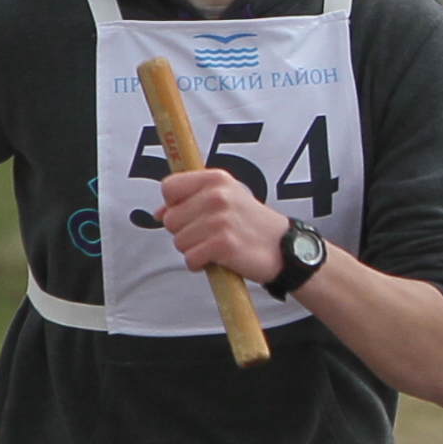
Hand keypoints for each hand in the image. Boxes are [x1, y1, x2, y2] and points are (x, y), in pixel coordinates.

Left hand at [158, 164, 290, 284]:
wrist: (284, 248)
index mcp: (216, 179)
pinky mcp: (223, 245)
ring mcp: (220, 220)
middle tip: (210, 233)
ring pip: (179, 241)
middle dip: (184, 231)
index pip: (169, 187)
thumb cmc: (250, 223)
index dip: (174, 204)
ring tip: (216, 245)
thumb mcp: (225, 198)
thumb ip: (190, 200)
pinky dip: (200, 264)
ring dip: (193, 249)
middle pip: (170, 219)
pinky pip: (190, 259)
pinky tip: (217, 259)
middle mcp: (217, 196)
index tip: (192, 213)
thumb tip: (158, 213)